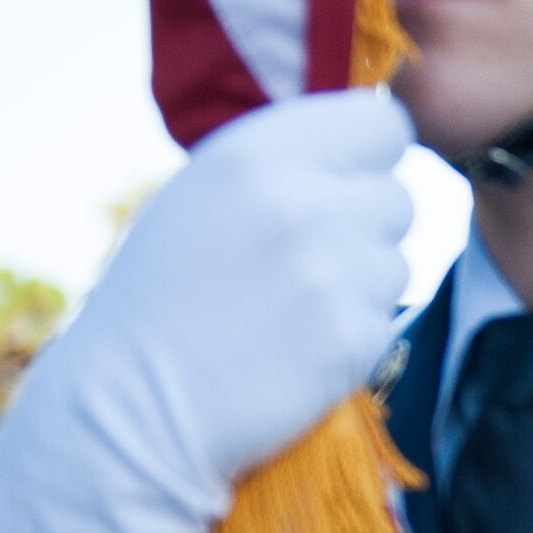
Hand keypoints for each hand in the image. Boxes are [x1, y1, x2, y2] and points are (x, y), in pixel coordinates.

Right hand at [0, 91, 413, 532]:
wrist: (134, 407)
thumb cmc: (166, 293)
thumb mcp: (207, 194)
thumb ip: (289, 159)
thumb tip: (377, 132)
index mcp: (258, 154)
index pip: (384, 124)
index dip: (371, 156)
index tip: (347, 181)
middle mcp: (302, 204)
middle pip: (399, 196)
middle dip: (366, 226)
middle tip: (305, 261)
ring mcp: (333, 273)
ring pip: (398, 261)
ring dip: (363, 284)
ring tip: (291, 308)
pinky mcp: (354, 337)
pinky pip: (388, 318)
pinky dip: (356, 334)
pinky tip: (298, 347)